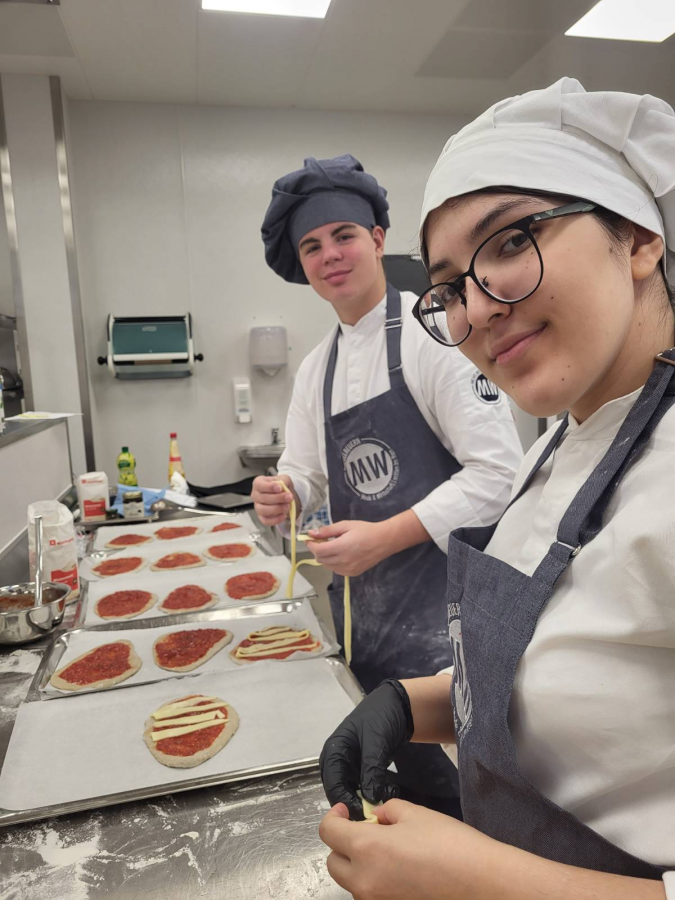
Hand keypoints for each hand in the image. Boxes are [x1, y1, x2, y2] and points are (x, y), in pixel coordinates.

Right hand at [251, 474, 297, 526]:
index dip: (269, 487)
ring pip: (263, 510)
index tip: (280, 488)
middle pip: (263, 498)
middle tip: (289, 497)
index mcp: (258, 483)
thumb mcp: (284, 479)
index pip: (259, 485)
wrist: (284, 496)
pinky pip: (266, 521)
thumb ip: (284, 480)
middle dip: (278, 498)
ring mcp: (257, 507)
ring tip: (288, 506)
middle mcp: (255, 495)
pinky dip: (276, 519)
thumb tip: (282, 486)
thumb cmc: (281, 486)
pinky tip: (284, 515)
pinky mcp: (262, 517)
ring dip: (277, 509)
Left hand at [306, 520, 388, 576]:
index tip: (309, 539)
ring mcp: (348, 569)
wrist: (384, 541)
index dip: (311, 545)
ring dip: (325, 557)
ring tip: (332, 547)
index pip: (318, 551)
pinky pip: (336, 570)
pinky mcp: (353, 573)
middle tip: (321, 541)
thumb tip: (312, 533)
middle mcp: (343, 561)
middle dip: (317, 550)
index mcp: (341, 547)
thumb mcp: (346, 525)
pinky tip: (340, 555)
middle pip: (320, 560)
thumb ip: (328, 530)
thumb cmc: (366, 530)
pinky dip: (333, 563)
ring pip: (327, 566)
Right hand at [320, 680, 412, 820]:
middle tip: (375, 812)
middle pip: (340, 792)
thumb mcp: (376, 740)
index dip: (345, 801)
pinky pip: (364, 787)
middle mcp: (338, 761)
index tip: (363, 814)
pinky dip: (375, 792)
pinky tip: (389, 791)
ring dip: (368, 799)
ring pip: (353, 792)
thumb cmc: (381, 716)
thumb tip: (369, 797)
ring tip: (387, 798)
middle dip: (356, 803)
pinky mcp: (363, 769)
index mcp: (334, 751)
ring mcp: (350, 766)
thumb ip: (371, 768)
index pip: (333, 784)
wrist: (398, 705)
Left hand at [320, 802, 666, 899]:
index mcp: (364, 849)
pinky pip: (371, 894)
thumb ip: (386, 811)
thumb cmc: (449, 843)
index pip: (328, 832)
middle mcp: (363, 881)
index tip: (346, 809)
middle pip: (333, 862)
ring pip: (351, 882)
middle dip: (343, 843)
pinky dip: (376, 881)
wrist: (482, 883)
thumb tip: (375, 818)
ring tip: (388, 850)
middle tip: (366, 829)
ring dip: (359, 864)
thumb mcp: (414, 813)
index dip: (334, 816)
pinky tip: (400, 869)